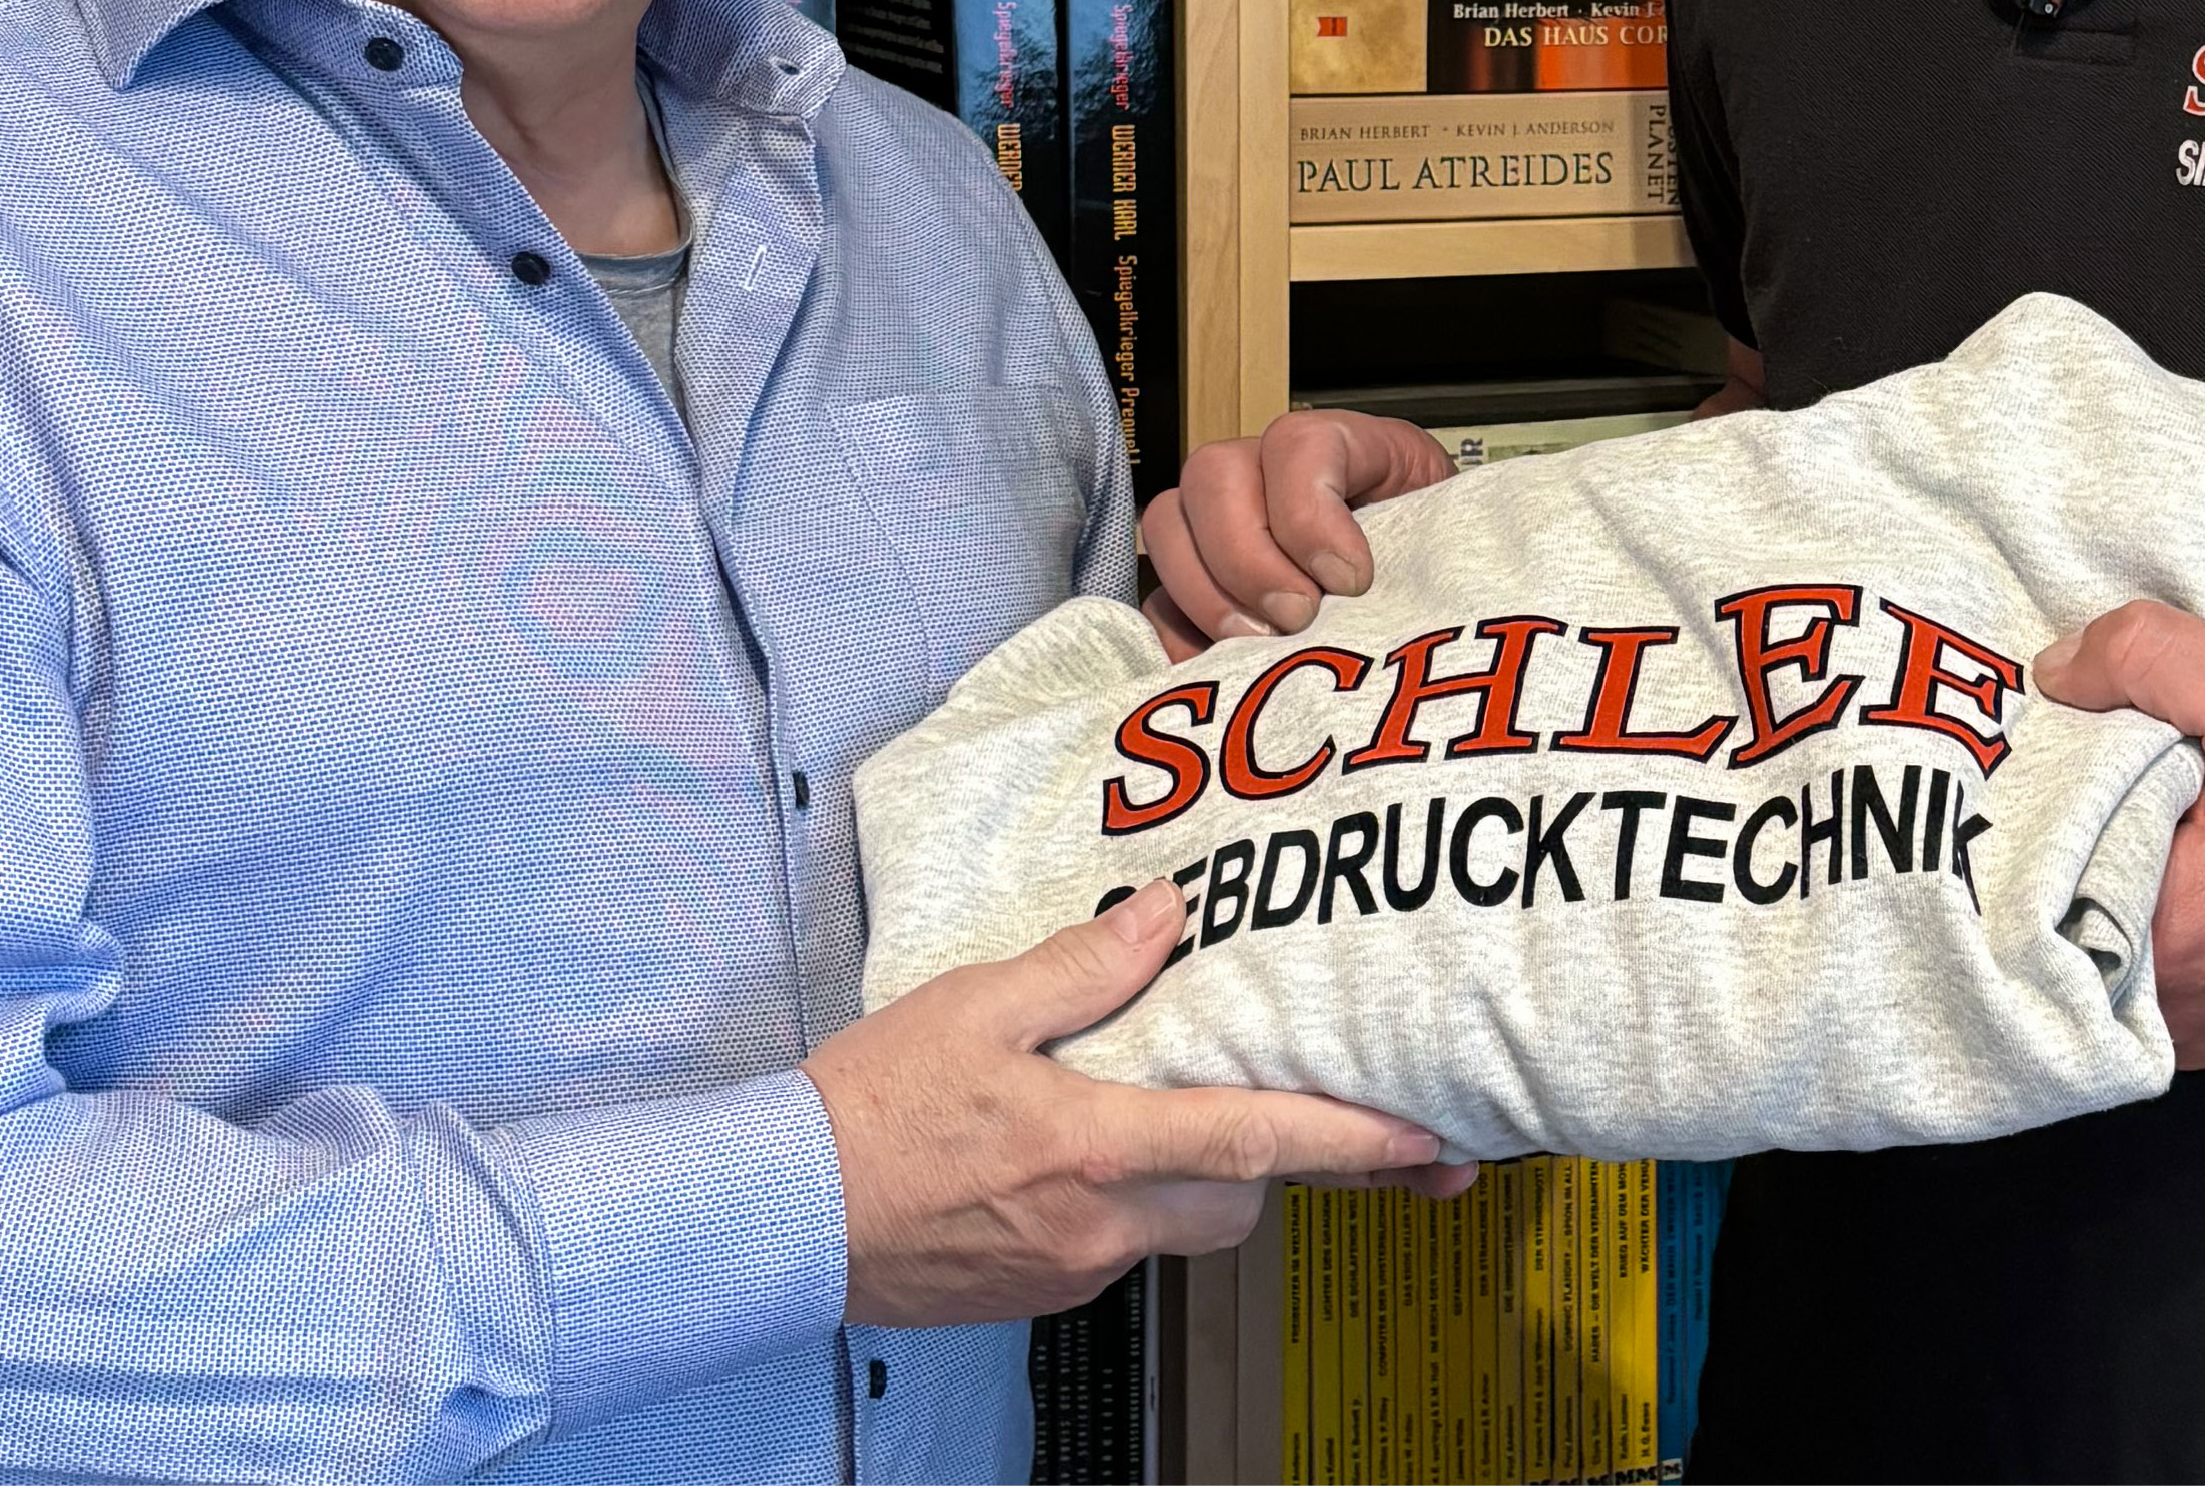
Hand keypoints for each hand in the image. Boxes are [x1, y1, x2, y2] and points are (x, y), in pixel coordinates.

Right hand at [803, 879, 1472, 1326]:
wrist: (780, 1215)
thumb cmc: (866, 1109)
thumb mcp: (973, 1004)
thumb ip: (1082, 964)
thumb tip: (1166, 916)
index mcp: (1095, 1147)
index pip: (1256, 1141)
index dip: (1352, 1140)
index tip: (1424, 1139)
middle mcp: (1101, 1223)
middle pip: (1240, 1198)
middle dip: (1285, 1155)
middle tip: (1328, 1109)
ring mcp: (1074, 1267)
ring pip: (1188, 1225)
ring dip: (1210, 1174)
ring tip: (1198, 1110)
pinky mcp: (1043, 1288)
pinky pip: (1126, 1245)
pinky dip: (1139, 1197)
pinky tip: (1098, 1152)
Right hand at [1138, 408, 1455, 659]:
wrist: (1437, 617)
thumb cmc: (1444, 572)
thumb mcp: (1450, 545)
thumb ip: (1423, 551)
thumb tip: (1365, 593)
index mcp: (1344, 447)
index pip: (1300, 442)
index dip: (1311, 510)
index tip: (1352, 579)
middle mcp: (1268, 469)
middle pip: (1213, 473)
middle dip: (1248, 554)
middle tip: (1296, 619)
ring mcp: (1221, 521)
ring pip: (1168, 522)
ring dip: (1207, 593)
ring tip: (1258, 648)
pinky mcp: (1195, 583)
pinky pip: (1155, 595)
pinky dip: (1175, 634)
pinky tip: (1216, 671)